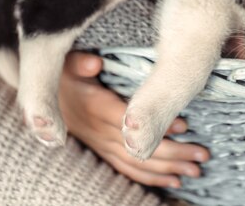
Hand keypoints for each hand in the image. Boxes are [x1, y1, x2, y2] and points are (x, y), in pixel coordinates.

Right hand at [59, 52, 209, 187]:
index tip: (183, 126)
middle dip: (173, 153)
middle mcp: (98, 131)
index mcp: (95, 108)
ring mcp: (100, 145)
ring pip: (137, 163)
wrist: (43, 97)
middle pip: (140, 148)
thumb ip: (81, 63)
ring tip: (195, 170)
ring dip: (168, 169)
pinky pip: (127, 169)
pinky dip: (150, 177)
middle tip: (201, 155)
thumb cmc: (62, 75)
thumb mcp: (66, 63)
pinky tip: (173, 180)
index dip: (156, 127)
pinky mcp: (102, 151)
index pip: (130, 123)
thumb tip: (95, 64)